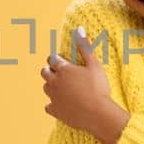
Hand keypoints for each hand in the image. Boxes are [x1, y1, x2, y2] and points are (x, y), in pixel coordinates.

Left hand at [41, 26, 130, 143]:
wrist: (98, 114)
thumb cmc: (98, 87)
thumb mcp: (94, 64)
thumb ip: (85, 46)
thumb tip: (79, 28)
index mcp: (63, 69)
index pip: (52, 59)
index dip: (57, 59)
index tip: (64, 61)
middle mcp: (54, 82)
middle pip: (44, 72)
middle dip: (50, 70)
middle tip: (62, 73)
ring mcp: (53, 97)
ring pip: (45, 88)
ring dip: (51, 85)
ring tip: (64, 87)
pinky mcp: (55, 111)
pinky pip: (48, 106)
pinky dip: (53, 104)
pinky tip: (62, 104)